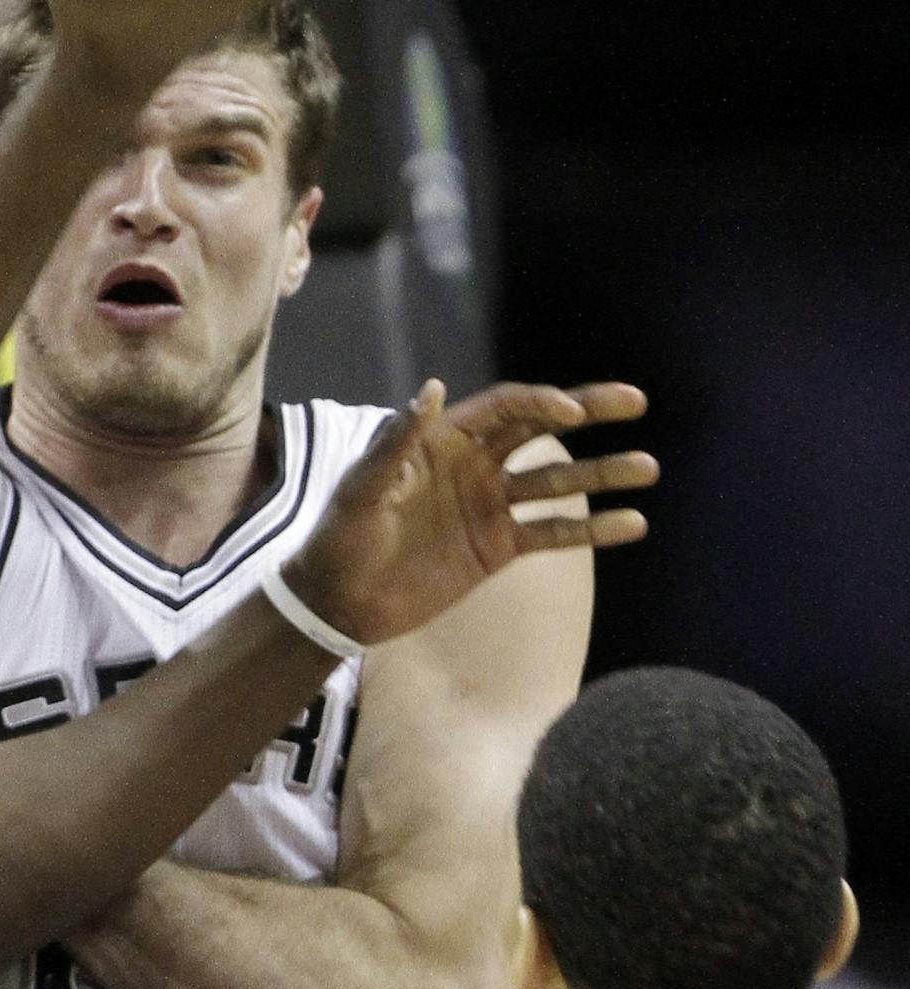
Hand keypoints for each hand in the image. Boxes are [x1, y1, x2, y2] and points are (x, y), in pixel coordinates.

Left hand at [287, 381, 657, 644]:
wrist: (340, 600)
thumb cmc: (341, 534)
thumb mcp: (364, 485)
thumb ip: (398, 441)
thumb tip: (434, 388)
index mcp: (441, 441)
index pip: (503, 409)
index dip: (540, 402)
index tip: (573, 410)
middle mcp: (473, 466)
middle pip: (540, 430)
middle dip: (587, 412)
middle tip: (637, 401)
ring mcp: (489, 507)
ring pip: (558, 482)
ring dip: (602, 473)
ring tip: (648, 466)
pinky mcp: (497, 548)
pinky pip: (554, 533)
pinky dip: (592, 529)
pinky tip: (633, 523)